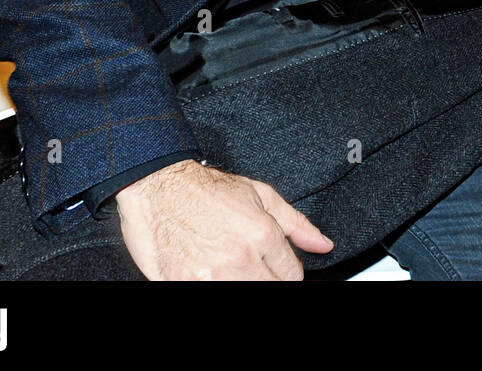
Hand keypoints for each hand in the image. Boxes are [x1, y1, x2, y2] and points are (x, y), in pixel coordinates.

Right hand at [116, 159, 332, 280]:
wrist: (158, 186)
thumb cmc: (206, 189)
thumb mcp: (260, 194)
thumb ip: (296, 223)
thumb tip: (323, 245)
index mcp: (263, 236)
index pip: (293, 276)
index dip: (288, 273)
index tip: (276, 268)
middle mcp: (240, 260)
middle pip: (272, 288)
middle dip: (268, 279)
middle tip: (253, 267)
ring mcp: (212, 277)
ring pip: (246, 293)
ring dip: (244, 282)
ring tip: (232, 268)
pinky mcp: (183, 285)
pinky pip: (210, 295)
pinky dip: (215, 285)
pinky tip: (211, 272)